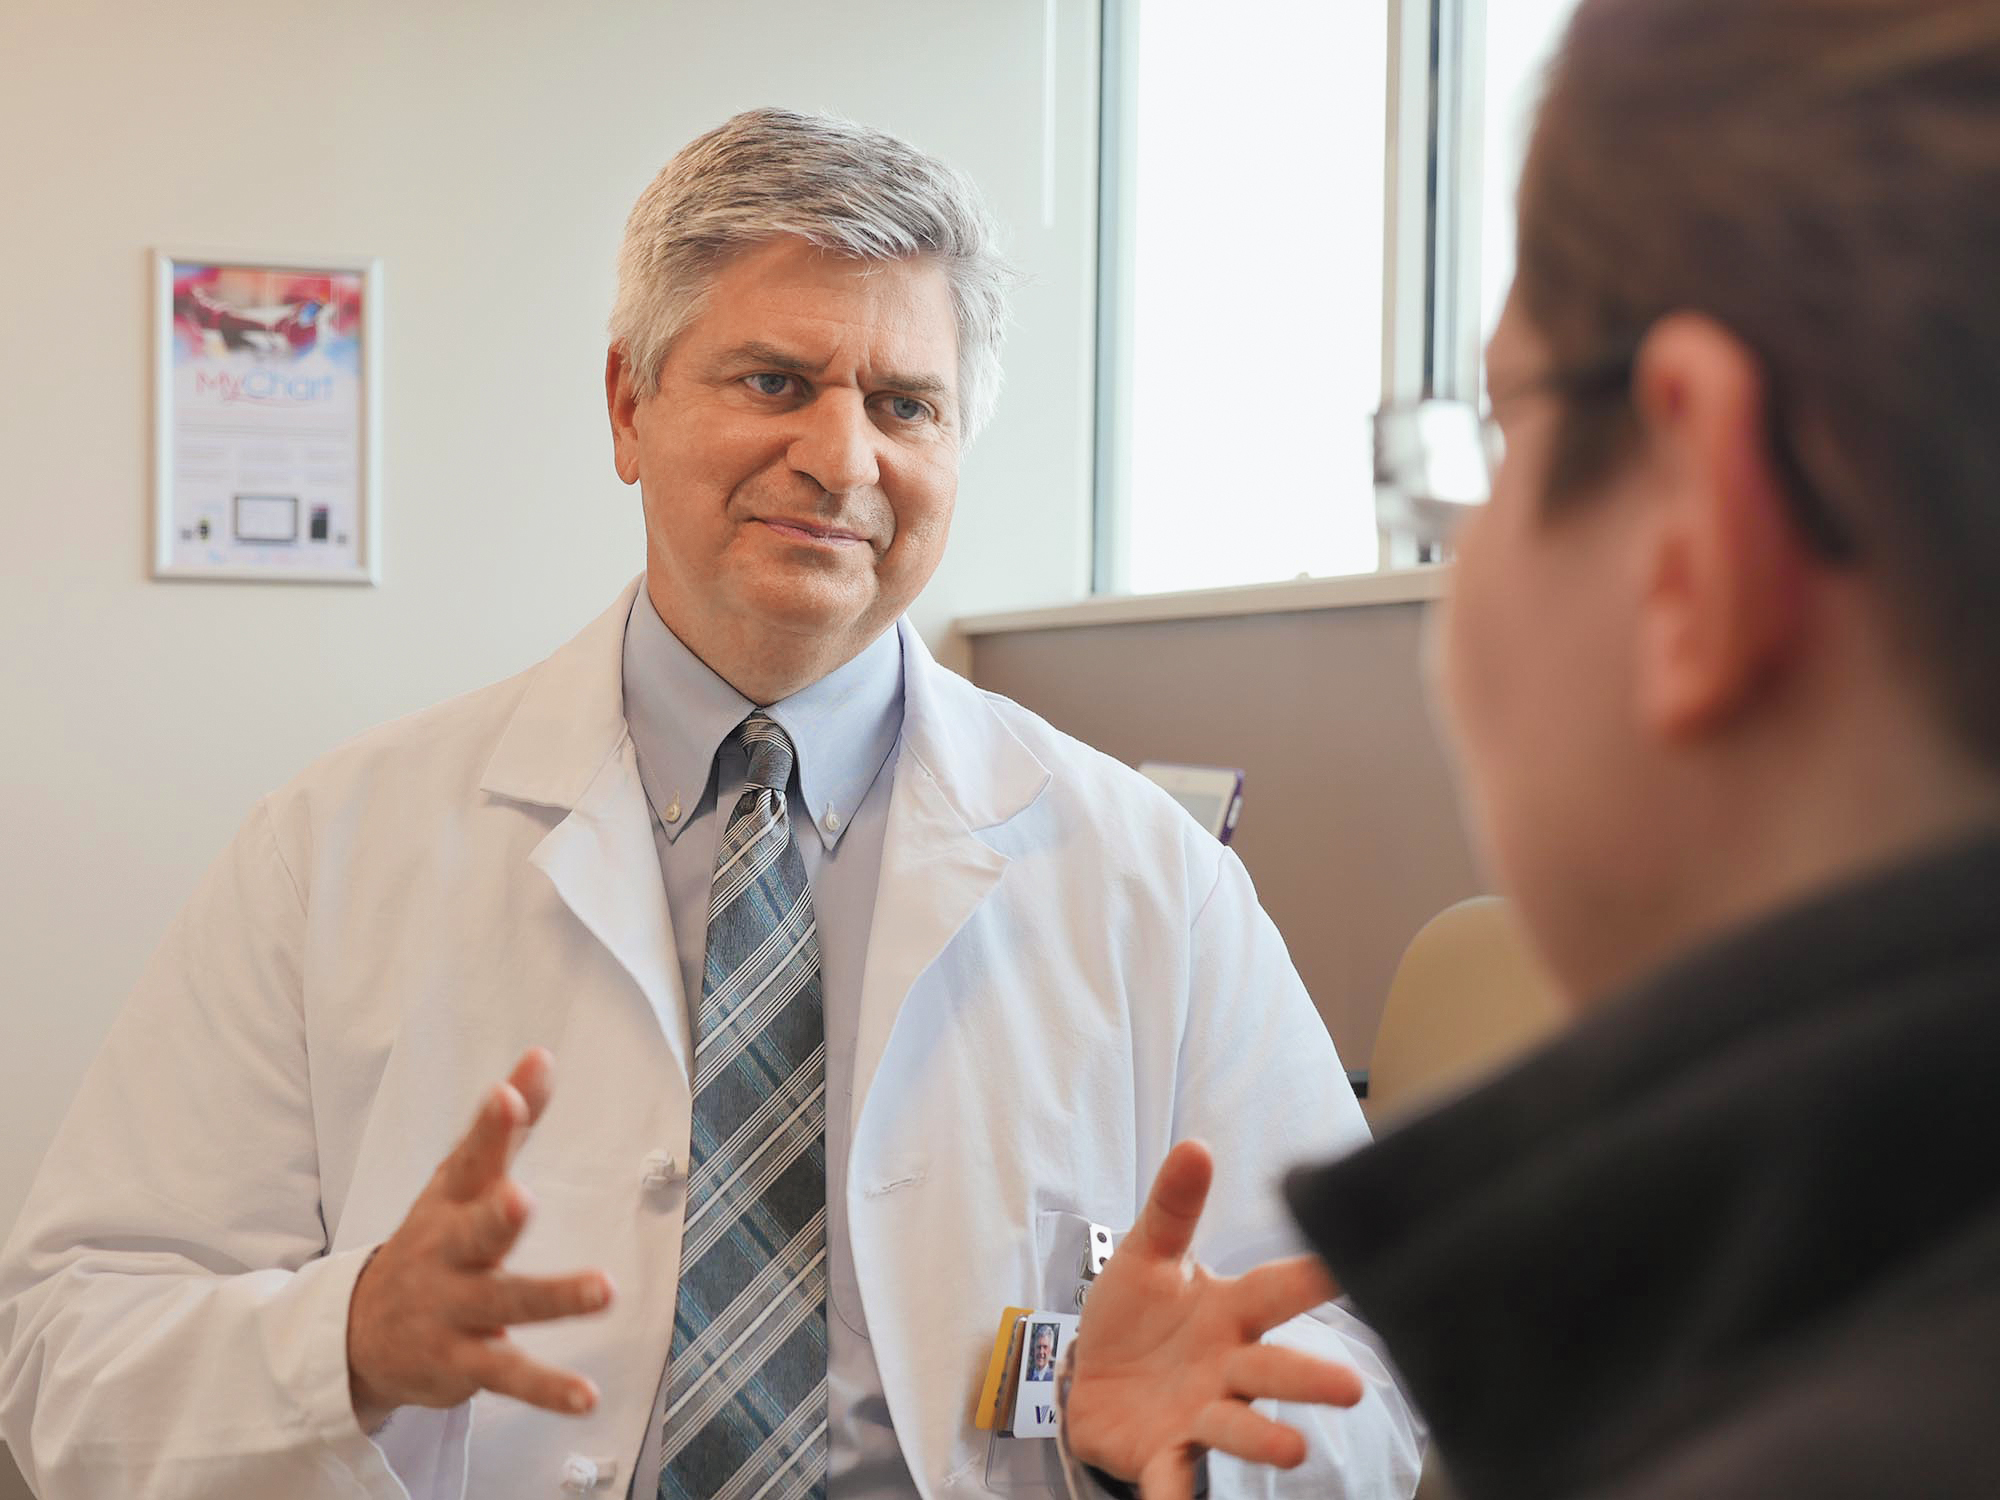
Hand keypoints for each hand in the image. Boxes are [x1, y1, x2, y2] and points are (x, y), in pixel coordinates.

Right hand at [345, 1049, 612, 1429]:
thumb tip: (542, 1055)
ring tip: (603, 1289)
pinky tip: (586, 1397)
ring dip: (553, 1296)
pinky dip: (548, 1388)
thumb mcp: (460, 1180)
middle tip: (521, 1198)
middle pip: (474, 1231)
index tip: (510, 1094)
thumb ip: (506, 1124)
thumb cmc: (432, 1241)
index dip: (491, 1127)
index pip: (471, 1157)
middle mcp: (449, 1253)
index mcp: (451, 1202)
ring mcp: (453, 1310)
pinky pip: (510, 1375)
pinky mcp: (463, 1362)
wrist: (357, 1334)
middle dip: (495, 1215)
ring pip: (504, 1303)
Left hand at [1065, 1140, 1362, 1499]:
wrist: (1089, 1379)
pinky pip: (1173, 1478)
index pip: (1276, 1290)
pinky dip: (1176, 1495)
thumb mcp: (1146, 1255)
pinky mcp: (1164, 1454)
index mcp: (1228, 1312)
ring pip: (1237, 1427)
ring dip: (1262, 1441)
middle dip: (1309, 1380)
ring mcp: (1200, 1415)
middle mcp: (1227, 1368)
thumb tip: (1195, 1147)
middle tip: (1352, 1389)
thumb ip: (1173, 1206)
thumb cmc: (1135, 1316)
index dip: (1313, 1277)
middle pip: (1272, 1370)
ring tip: (1292, 1453)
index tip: (1352, 1265)